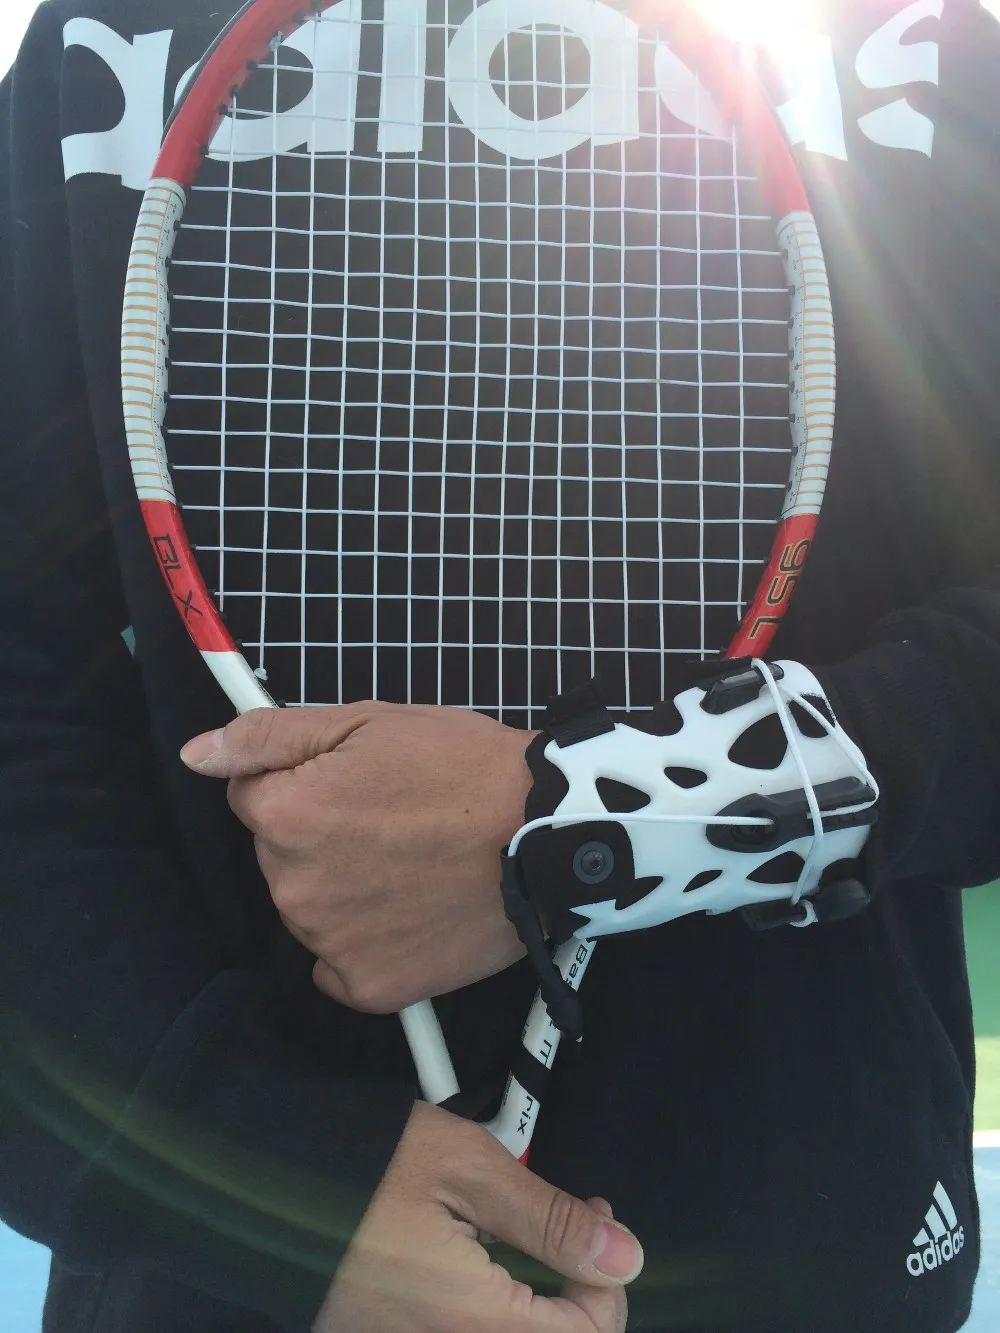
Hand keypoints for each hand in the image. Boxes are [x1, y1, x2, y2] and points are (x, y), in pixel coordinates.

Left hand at [181, 703, 536, 1011]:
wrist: (550, 834)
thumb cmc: (466, 768)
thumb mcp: (370, 722)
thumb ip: (272, 736)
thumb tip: (197, 755)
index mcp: (286, 814)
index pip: (252, 798)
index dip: (305, 782)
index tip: (359, 784)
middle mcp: (293, 886)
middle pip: (280, 856)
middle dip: (321, 837)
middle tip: (395, 821)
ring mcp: (331, 943)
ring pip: (312, 908)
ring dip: (344, 889)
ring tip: (414, 864)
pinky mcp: (371, 987)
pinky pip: (339, 965)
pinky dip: (365, 943)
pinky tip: (409, 912)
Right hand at [313, 1101, 638, 1332]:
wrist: (255, 1178)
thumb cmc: (355, 1164)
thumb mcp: (467, 1166)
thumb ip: (550, 1219)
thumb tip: (624, 1256)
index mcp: (470, 1321)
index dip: (608, 1283)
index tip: (598, 1228)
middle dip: (577, 1294)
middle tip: (574, 1226)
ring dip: (535, 1302)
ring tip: (524, 1232)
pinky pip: (460, 1329)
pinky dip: (489, 1305)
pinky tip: (479, 1254)